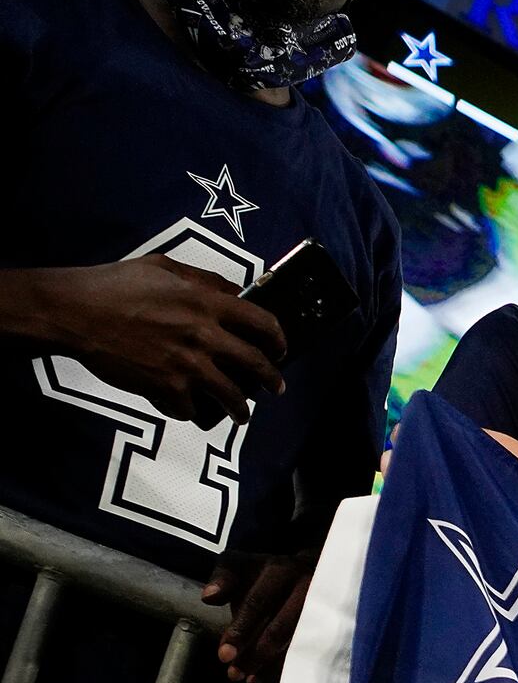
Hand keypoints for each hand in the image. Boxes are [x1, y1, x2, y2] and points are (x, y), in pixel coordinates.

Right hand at [31, 257, 287, 426]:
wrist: (72, 313)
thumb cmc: (112, 286)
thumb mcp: (162, 267)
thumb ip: (201, 279)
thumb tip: (232, 291)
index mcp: (206, 303)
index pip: (263, 323)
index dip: (278, 339)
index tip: (280, 349)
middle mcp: (204, 336)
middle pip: (256, 365)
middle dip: (272, 381)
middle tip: (274, 388)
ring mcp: (187, 365)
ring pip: (232, 397)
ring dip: (240, 409)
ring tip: (241, 415)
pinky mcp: (166, 388)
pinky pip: (191, 410)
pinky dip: (189, 411)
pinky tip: (186, 407)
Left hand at [203, 546, 318, 682]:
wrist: (311, 571)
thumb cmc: (267, 575)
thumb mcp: (242, 566)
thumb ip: (224, 578)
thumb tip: (209, 597)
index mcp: (280, 571)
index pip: (258, 603)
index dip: (241, 630)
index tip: (224, 655)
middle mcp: (306, 588)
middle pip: (280, 627)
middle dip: (255, 653)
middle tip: (235, 674)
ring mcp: (324, 608)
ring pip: (297, 642)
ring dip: (270, 665)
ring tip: (248, 679)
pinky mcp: (332, 625)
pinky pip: (310, 650)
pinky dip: (286, 667)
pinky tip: (265, 678)